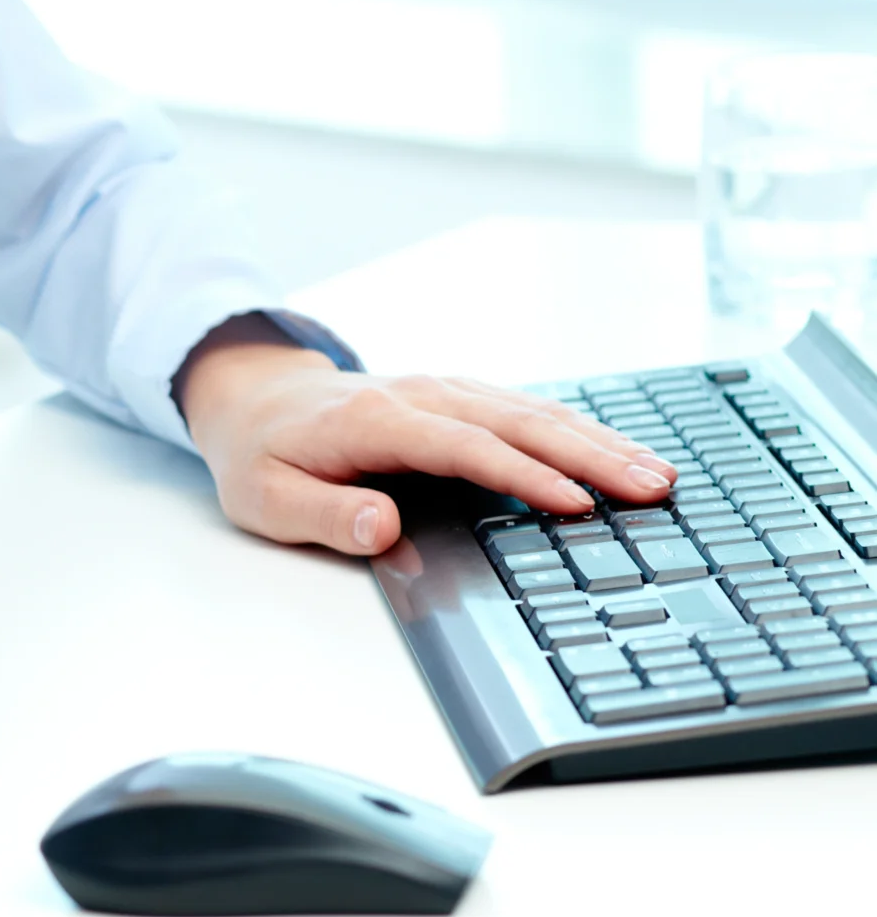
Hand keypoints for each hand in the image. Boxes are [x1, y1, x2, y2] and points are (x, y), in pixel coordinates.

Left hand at [175, 316, 676, 557]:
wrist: (256, 397)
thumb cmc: (263, 456)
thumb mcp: (268, 501)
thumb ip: (325, 516)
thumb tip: (381, 527)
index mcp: (376, 420)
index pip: (463, 448)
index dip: (522, 476)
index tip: (578, 505)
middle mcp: (420, 394)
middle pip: (516, 423)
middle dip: (589, 456)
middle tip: (653, 489)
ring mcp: (444, 389)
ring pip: (531, 411)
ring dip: (597, 440)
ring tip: (658, 473)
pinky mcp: (458, 395)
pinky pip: (526, 408)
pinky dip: (578, 428)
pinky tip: (620, 450)